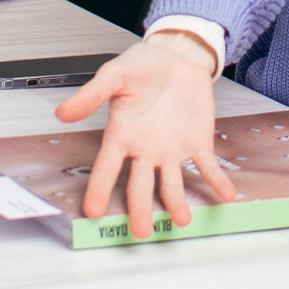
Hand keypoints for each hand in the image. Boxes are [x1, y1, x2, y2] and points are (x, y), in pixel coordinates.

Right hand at [54, 35, 234, 237]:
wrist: (176, 56)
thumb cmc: (142, 67)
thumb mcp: (115, 74)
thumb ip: (92, 94)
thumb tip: (63, 112)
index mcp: (122, 136)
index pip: (107, 168)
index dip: (100, 189)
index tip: (93, 212)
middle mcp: (145, 150)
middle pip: (140, 185)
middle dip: (140, 208)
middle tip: (140, 231)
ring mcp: (172, 150)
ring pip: (173, 183)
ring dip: (177, 202)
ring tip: (182, 219)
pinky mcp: (197, 142)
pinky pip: (207, 166)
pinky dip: (216, 180)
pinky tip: (225, 194)